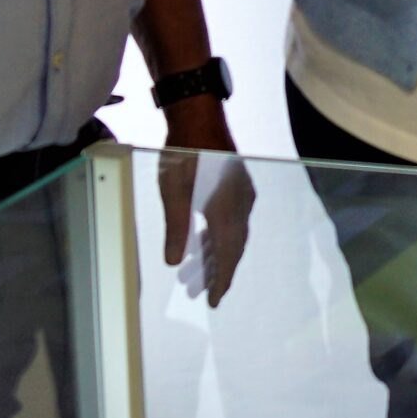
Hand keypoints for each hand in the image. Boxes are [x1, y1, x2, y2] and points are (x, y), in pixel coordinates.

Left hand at [158, 99, 253, 308]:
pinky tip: (208, 242)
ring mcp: (243, 195)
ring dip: (218, 255)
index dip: (221, 280)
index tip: (213, 301)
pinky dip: (222, 237)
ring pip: (234, 234)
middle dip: (219, 272)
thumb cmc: (184, 152)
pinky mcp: (239, 186)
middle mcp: (241, 205)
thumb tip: (173, 262)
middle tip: (204, 294)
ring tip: (199, 274)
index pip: (227, 255)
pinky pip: (235, 220)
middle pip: (234, 248)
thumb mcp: (173, 192)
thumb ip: (176, 229)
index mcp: (226, 210)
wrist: (200, 116)